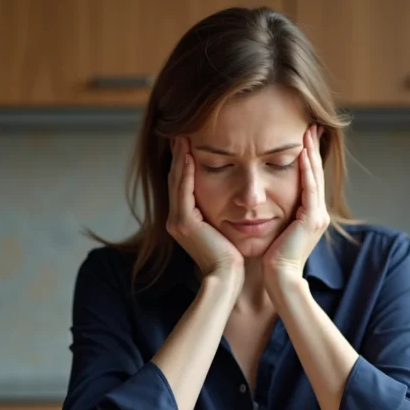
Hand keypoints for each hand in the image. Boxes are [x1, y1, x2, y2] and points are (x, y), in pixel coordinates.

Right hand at [166, 137, 243, 285]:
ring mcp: (178, 221)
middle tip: (181, 131)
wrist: (229, 278)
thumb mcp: (225, 230)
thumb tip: (233, 198)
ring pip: (177, 181)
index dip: (184, 162)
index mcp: (184, 221)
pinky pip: (184, 190)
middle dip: (178, 155)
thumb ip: (222, 213)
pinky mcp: (185, 223)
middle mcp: (176, 219)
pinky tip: (189, 154)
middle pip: (176, 179)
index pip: (182, 184)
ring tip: (183, 136)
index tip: (189, 141)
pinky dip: (186, 171)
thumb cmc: (233, 258)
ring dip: (179, 157)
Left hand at [263, 124, 328, 289]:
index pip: (308, 180)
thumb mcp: (274, 231)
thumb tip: (261, 203)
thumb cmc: (271, 260)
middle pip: (316, 174)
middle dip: (313, 149)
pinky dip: (306, 169)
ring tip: (308, 131)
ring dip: (311, 152)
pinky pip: (309, 188)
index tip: (303, 137)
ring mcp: (317, 216)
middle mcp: (317, 214)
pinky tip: (302, 152)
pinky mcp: (312, 219)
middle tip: (312, 125)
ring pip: (315, 177)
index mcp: (309, 216)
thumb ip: (274, 216)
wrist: (278, 279)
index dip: (307, 158)